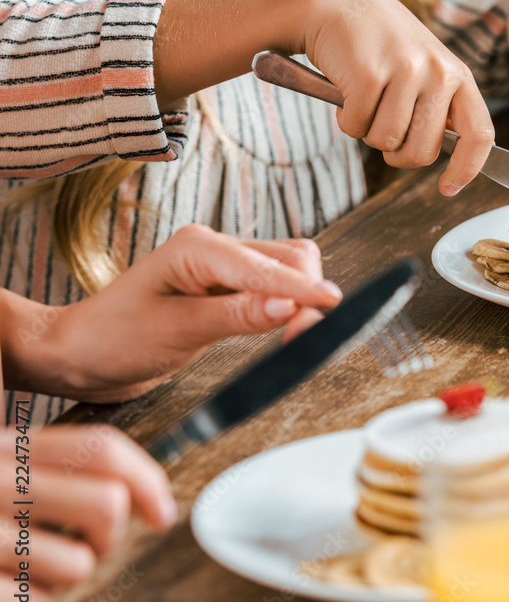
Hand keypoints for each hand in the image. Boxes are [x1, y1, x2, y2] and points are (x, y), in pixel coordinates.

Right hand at [0, 425, 174, 601]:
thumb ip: (52, 469)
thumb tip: (146, 502)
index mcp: (3, 447)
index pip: (99, 449)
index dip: (147, 479)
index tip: (162, 514)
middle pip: (105, 506)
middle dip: (109, 537)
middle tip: (86, 545)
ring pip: (79, 565)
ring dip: (64, 576)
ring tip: (25, 569)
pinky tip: (1, 591)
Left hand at [35, 225, 341, 401]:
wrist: (83, 353)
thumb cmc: (114, 339)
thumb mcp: (175, 331)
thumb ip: (235, 316)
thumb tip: (288, 307)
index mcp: (197, 248)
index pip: (265, 265)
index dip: (302, 288)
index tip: (333, 306)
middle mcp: (215, 248)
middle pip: (289, 257)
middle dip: (307, 293)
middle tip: (304, 339)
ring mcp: (224, 267)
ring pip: (289, 269)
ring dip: (303, 297)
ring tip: (296, 337)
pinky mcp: (230, 288)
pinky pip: (275, 287)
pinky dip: (290, 304)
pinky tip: (286, 327)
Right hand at [301, 0, 494, 194]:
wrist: (337, 4)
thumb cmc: (382, 47)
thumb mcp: (426, 70)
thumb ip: (441, 109)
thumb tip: (457, 163)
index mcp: (458, 76)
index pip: (479, 134)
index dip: (466, 169)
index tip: (447, 188)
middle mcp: (438, 72)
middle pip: (422, 153)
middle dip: (397, 154)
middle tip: (384, 128)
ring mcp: (405, 71)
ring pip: (385, 142)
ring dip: (368, 132)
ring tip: (366, 99)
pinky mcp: (368, 74)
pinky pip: (355, 128)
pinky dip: (345, 120)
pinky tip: (347, 90)